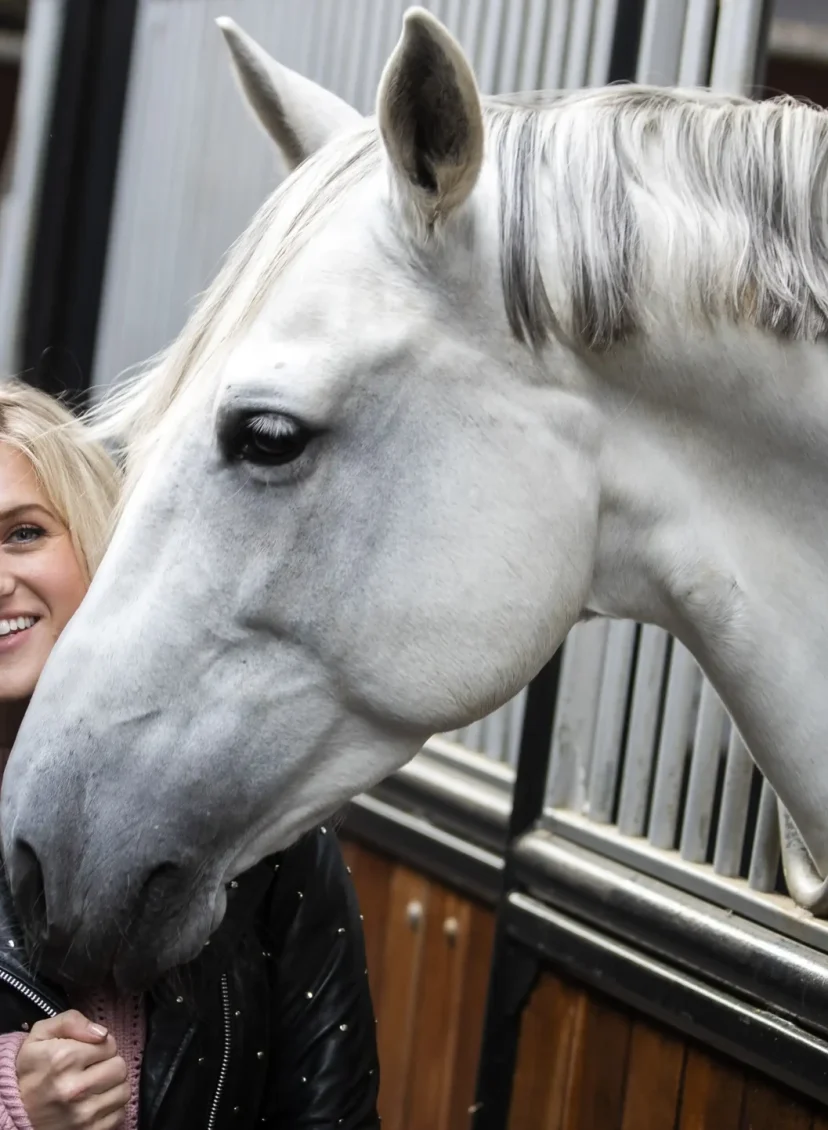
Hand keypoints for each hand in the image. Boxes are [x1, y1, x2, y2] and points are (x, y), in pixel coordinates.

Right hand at [16, 1010, 128, 1129]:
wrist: (14, 1111)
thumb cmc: (32, 1070)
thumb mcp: (41, 1035)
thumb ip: (71, 1021)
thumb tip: (101, 1033)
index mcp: (64, 1059)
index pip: (110, 1044)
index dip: (100, 1046)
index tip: (86, 1054)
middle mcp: (74, 1089)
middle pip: (120, 1067)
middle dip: (108, 1065)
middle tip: (92, 1070)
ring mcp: (83, 1115)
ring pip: (123, 1091)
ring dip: (112, 1087)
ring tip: (93, 1087)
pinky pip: (119, 1114)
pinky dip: (110, 1108)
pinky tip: (94, 1103)